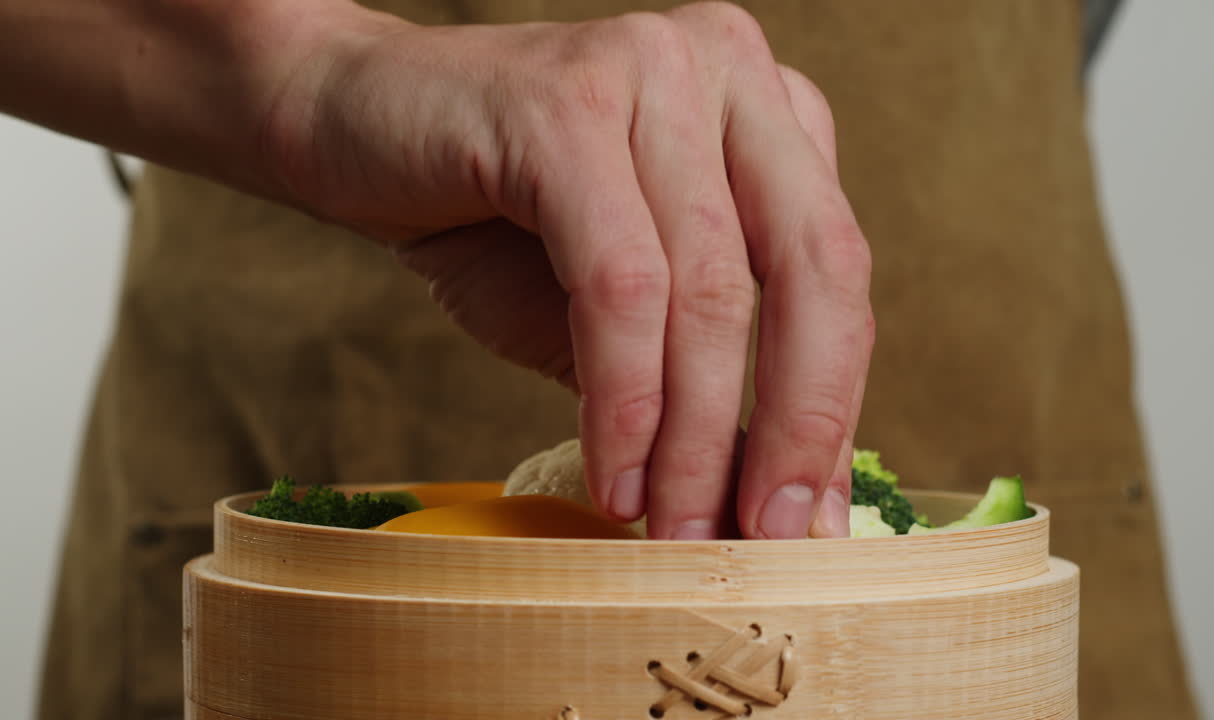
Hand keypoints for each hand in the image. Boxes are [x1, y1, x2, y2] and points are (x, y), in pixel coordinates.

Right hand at [263, 1, 873, 538]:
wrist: (346, 125)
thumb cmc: (490, 220)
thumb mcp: (620, 309)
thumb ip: (699, 379)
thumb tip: (770, 496)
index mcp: (768, 115)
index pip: (836, 276)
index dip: (832, 409)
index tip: (810, 522)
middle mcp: (729, 70)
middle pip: (814, 271)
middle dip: (799, 424)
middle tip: (767, 538)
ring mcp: (653, 72)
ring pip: (712, 291)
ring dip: (694, 438)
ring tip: (672, 529)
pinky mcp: (568, 104)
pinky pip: (620, 284)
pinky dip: (624, 397)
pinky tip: (615, 475)